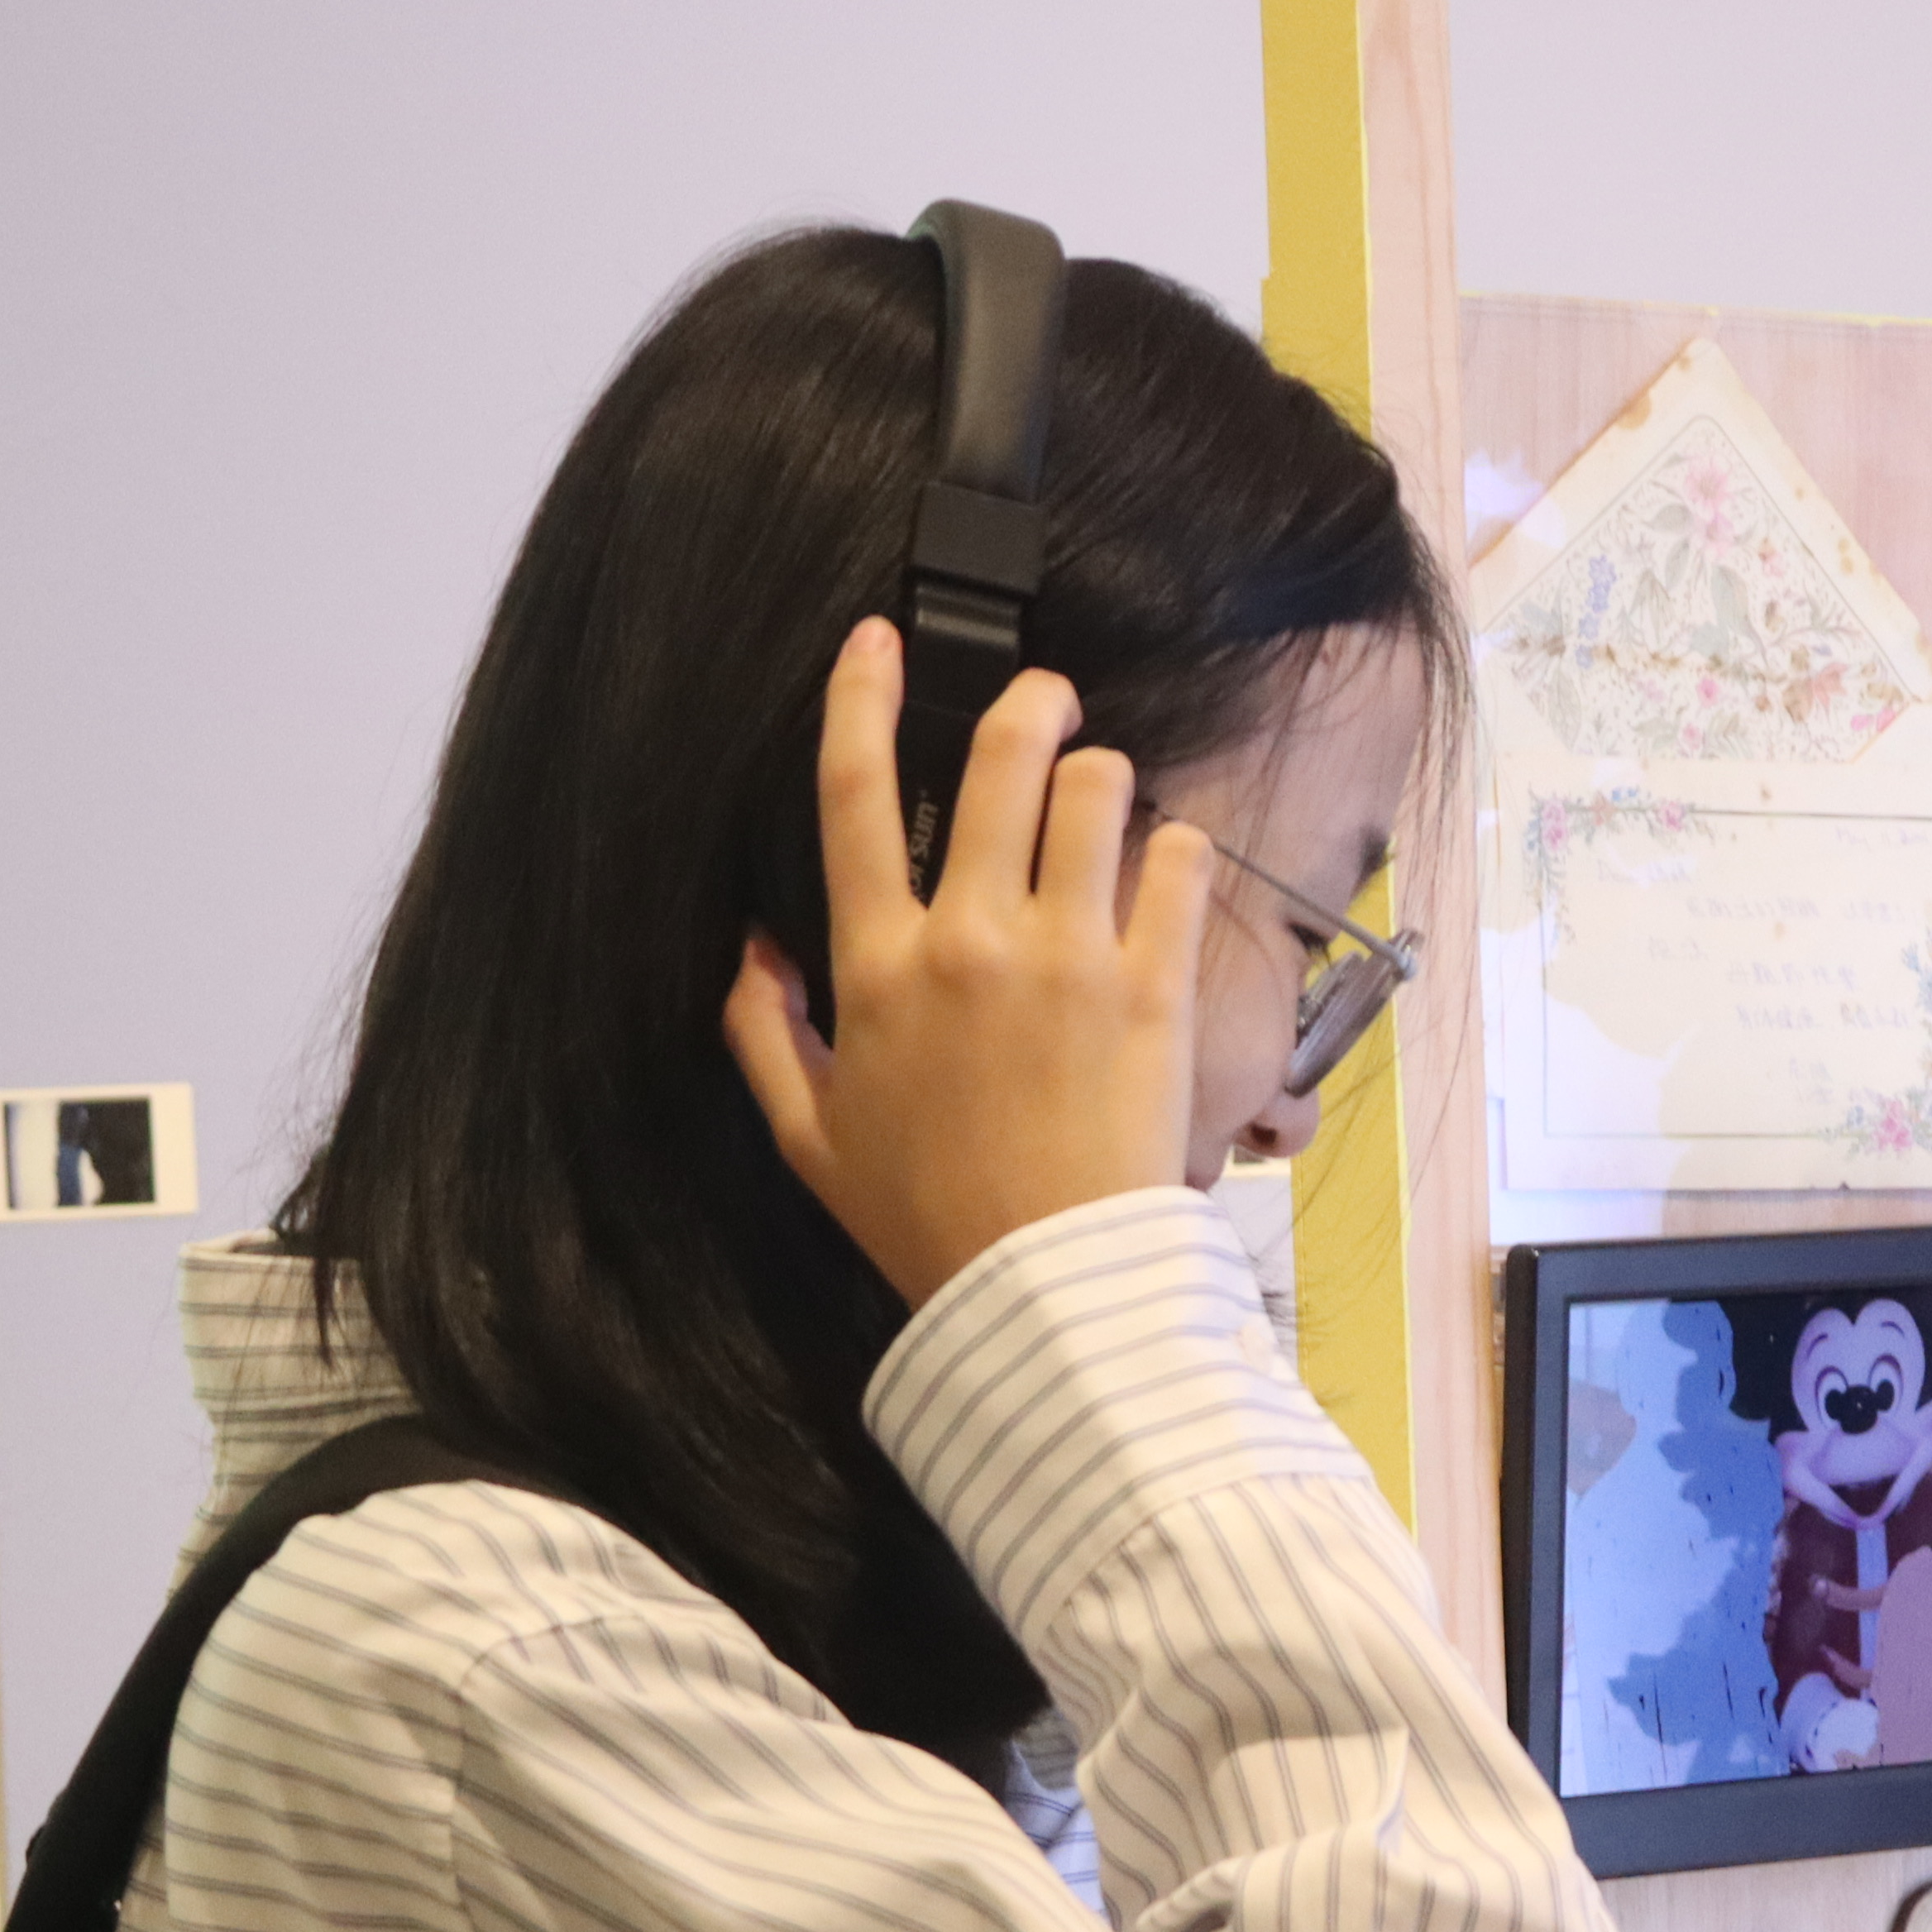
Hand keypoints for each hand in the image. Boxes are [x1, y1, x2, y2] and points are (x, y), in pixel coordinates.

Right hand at [724, 620, 1212, 1306]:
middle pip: (1002, 763)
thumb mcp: (808, 1138)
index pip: (854, 801)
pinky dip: (1178, 848)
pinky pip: (1180, 863)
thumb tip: (751, 944)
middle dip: (1032, 707)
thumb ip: (764, 1031)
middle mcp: (972, 941)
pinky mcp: (1156, 987)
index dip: (860, 702)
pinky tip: (1170, 863)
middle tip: (1049, 702)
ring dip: (1106, 779)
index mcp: (878, 970)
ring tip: (1111, 802)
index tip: (876, 639)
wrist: (1046, 1292)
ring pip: (1099, 792)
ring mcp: (1071, 956)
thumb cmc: (926, 1220)